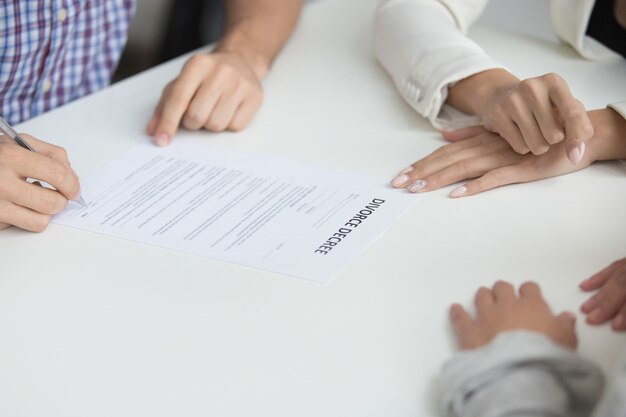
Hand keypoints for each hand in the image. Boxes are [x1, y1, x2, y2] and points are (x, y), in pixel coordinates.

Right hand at [0, 134, 79, 231]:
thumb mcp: (18, 142)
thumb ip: (51, 154)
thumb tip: (72, 175)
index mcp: (11, 157)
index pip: (57, 175)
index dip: (72, 184)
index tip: (74, 189)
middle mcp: (1, 181)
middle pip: (52, 203)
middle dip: (61, 201)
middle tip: (57, 196)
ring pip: (40, 221)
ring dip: (45, 213)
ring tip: (36, 200)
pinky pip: (20, 226)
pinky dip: (25, 219)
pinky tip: (17, 205)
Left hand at [146, 51, 263, 145]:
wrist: (241, 61)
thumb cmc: (207, 76)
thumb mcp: (182, 83)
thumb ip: (165, 106)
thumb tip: (154, 131)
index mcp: (197, 65)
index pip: (178, 100)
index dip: (168, 123)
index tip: (162, 140)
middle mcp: (220, 72)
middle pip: (197, 116)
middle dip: (192, 123)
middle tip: (196, 114)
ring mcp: (240, 84)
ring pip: (216, 125)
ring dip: (210, 124)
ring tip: (214, 110)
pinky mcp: (255, 97)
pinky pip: (235, 126)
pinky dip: (228, 124)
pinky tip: (229, 110)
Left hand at [390, 108, 625, 196]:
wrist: (575, 136)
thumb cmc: (536, 137)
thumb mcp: (499, 133)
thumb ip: (472, 134)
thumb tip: (445, 137)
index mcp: (480, 141)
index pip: (444, 154)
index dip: (421, 164)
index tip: (401, 176)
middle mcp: (487, 147)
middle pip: (448, 161)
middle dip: (421, 173)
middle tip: (398, 185)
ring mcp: (504, 157)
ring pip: (465, 168)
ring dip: (440, 178)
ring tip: (418, 189)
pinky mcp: (522, 170)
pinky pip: (495, 178)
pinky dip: (476, 185)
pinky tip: (458, 194)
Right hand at [449, 70, 592, 163]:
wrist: (499, 95)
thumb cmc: (540, 104)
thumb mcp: (563, 106)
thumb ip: (580, 125)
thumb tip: (576, 155)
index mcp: (554, 82)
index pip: (573, 114)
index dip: (578, 137)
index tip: (576, 155)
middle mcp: (533, 88)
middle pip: (555, 135)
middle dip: (553, 139)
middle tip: (545, 127)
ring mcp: (513, 101)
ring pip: (537, 145)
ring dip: (538, 146)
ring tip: (532, 131)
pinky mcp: (498, 116)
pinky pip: (520, 147)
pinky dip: (523, 146)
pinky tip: (518, 133)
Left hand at [450, 281, 576, 349]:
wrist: (520, 370)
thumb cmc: (546, 356)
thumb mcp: (566, 342)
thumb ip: (565, 327)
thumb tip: (566, 317)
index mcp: (532, 306)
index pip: (529, 288)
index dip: (527, 291)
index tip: (527, 295)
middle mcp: (507, 306)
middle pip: (502, 288)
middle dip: (503, 291)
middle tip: (504, 298)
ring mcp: (486, 316)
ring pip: (482, 296)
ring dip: (483, 296)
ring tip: (484, 298)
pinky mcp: (469, 331)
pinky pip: (460, 317)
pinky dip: (457, 312)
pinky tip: (454, 309)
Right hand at [580, 258, 625, 329]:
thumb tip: (625, 318)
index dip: (625, 312)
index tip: (615, 325)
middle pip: (622, 286)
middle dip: (606, 304)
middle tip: (593, 318)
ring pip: (613, 278)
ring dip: (598, 294)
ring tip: (586, 307)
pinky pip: (611, 267)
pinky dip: (597, 278)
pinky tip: (586, 286)